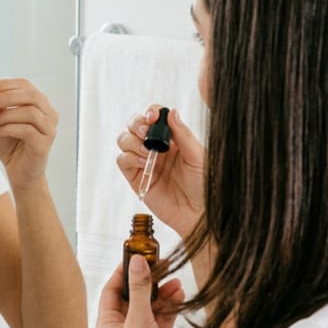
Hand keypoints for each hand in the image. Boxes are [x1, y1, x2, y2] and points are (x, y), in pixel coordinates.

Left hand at [0, 78, 58, 189]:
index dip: (6, 84)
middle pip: (31, 95)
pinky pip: (27, 130)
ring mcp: (49, 129)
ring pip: (30, 112)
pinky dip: (8, 128)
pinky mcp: (45, 144)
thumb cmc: (11, 145)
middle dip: (6, 96)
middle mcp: (48, 114)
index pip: (25, 85)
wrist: (18, 171)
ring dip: (6, 115)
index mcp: (39, 104)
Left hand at [95, 255, 187, 327]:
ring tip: (175, 282)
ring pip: (150, 306)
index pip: (110, 291)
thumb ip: (138, 289)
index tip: (136, 256)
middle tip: (160, 265)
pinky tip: (179, 296)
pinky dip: (171, 307)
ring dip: (162, 294)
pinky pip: (163, 318)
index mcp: (107, 325)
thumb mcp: (138, 321)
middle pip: (132, 296)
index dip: (122, 272)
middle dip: (147, 282)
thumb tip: (137, 263)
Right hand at [115, 105, 205, 237]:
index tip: (153, 116)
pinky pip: (122, 160)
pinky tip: (143, 163)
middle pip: (134, 125)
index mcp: (172, 139)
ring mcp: (145, 162)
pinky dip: (129, 157)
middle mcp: (156, 148)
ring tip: (147, 152)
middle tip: (147, 132)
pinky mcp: (136, 178)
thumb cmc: (204, 186)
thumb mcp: (198, 156)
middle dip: (136, 124)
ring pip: (124, 140)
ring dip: (132, 141)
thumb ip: (183, 135)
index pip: (154, 117)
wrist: (198, 214)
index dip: (150, 113)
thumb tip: (172, 113)